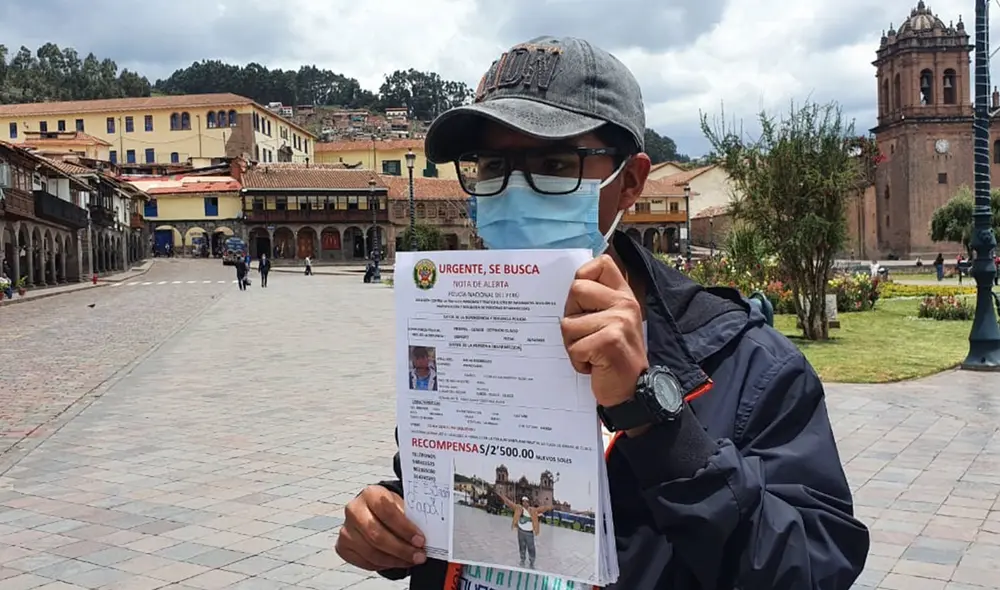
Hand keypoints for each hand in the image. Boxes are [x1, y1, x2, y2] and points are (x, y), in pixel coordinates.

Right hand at [335, 486, 425, 570]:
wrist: (372, 509)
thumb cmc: (389, 506)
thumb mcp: (401, 503)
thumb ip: (410, 515)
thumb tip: (427, 532)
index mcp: (370, 494)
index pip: (388, 512)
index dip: (405, 528)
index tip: (420, 540)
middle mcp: (354, 510)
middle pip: (377, 535)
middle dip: (401, 549)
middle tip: (419, 555)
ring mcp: (346, 529)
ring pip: (371, 552)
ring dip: (395, 560)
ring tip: (410, 560)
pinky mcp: (343, 546)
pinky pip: (364, 561)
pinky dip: (383, 564)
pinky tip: (396, 561)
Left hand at [562, 255, 647, 407]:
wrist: (633, 391)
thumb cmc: (613, 357)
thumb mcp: (612, 322)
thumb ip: (597, 301)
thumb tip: (571, 284)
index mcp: (624, 296)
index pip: (601, 264)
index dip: (583, 276)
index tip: (583, 300)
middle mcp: (625, 304)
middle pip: (576, 290)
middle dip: (571, 316)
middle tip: (586, 334)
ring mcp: (619, 321)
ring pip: (568, 323)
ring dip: (573, 344)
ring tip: (592, 353)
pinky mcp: (610, 341)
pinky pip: (574, 346)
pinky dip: (578, 361)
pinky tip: (594, 365)